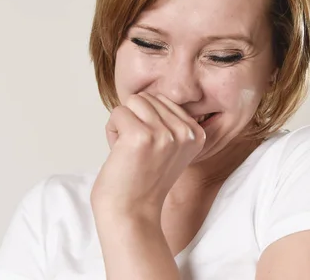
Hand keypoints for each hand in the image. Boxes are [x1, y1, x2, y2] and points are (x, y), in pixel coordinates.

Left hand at [90, 92, 205, 221]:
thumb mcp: (170, 147)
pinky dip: (112, 131)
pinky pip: (118, 112)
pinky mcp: (141, 136)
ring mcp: (165, 133)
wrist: (132, 214)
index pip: (164, 100)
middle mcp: (186, 132)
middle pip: (149, 98)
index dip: (148, 122)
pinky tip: (119, 154)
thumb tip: (149, 93)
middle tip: (137, 152)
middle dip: (135, 120)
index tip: (151, 150)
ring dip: (123, 124)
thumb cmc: (143, 180)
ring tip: (129, 152)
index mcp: (197, 133)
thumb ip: (168, 121)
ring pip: (133, 101)